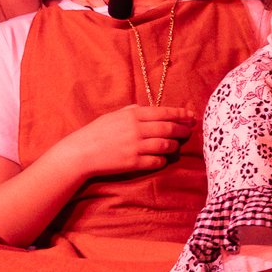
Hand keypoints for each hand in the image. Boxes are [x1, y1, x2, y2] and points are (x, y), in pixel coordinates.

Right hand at [57, 105, 197, 178]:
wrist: (79, 153)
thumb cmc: (95, 133)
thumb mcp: (113, 116)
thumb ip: (131, 111)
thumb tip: (148, 108)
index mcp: (132, 115)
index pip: (164, 112)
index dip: (181, 114)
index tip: (191, 116)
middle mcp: (136, 129)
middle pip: (168, 128)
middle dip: (182, 130)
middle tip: (189, 131)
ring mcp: (135, 146)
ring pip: (165, 145)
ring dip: (174, 145)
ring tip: (176, 145)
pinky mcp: (133, 162)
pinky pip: (156, 161)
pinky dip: (162, 160)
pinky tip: (162, 159)